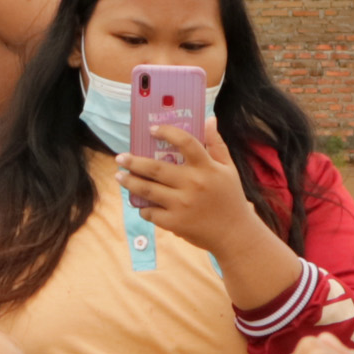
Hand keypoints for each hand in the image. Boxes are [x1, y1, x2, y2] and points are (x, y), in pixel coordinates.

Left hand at [119, 122, 265, 261]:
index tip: (151, 129)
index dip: (167, 132)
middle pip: (155, 168)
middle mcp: (193, 184)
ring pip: (147, 190)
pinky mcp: (175, 223)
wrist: (235, 234)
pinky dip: (143, 208)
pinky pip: (151, 212)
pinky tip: (140, 203)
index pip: (185, 142)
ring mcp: (182, 204)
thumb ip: (216, 144)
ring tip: (119, 176)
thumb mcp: (228, 169)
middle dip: (133, 162)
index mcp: (207, 168)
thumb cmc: (231, 198)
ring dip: (130, 182)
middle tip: (120, 157)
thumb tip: (208, 119)